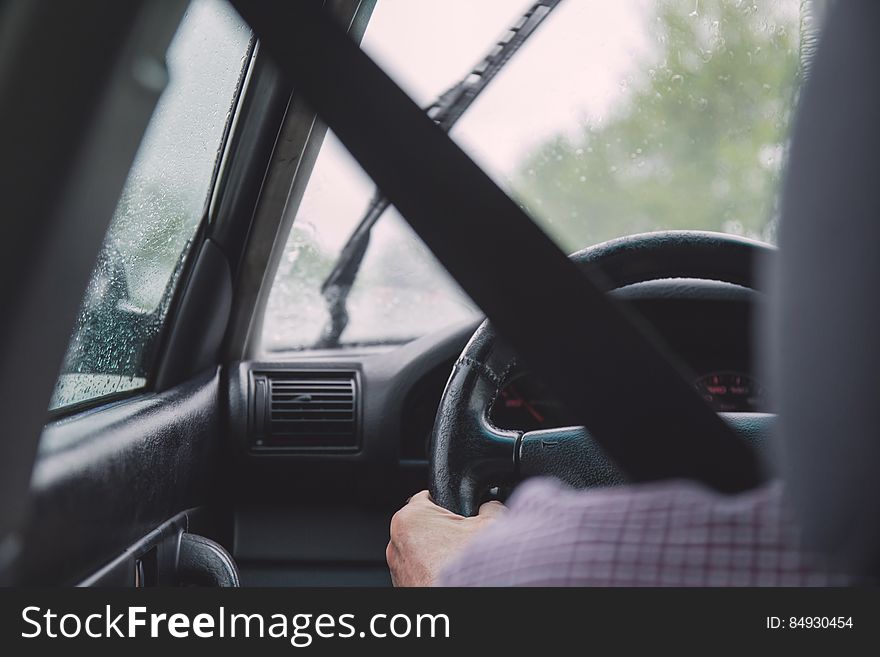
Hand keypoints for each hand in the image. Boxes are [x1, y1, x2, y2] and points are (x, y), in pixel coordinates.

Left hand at [387, 490, 504, 586]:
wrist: (467, 597)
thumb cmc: (469, 566)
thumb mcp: (490, 523)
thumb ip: (488, 507)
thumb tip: (491, 505)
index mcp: (410, 518)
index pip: (428, 497)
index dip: (450, 504)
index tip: (462, 512)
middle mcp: (396, 543)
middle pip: (425, 527)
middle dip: (445, 532)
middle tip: (466, 541)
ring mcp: (397, 569)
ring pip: (422, 552)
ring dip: (439, 555)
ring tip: (461, 561)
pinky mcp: (403, 587)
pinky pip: (420, 573)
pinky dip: (434, 574)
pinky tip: (453, 578)